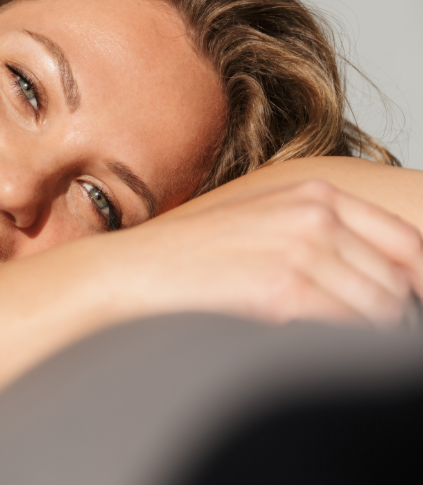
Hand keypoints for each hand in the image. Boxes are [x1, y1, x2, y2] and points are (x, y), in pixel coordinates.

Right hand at [111, 180, 422, 326]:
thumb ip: (323, 236)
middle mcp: (317, 216)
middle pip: (397, 282)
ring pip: (380, 309)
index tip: (407, 306)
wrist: (142, 268)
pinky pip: (347, 328)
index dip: (417, 281)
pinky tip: (305, 340)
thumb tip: (380, 280)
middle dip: (389, 315)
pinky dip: (342, 344)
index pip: (408, 242)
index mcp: (316, 194)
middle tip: (357, 333)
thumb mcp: (266, 221)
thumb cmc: (196, 252)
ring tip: (325, 339)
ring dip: (365, 334)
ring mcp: (302, 250)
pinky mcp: (285, 289)